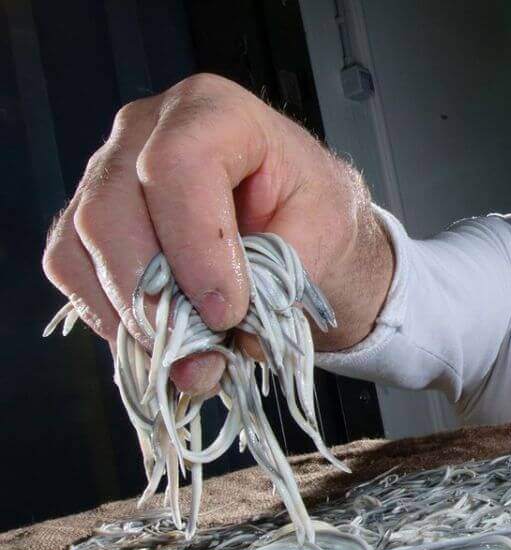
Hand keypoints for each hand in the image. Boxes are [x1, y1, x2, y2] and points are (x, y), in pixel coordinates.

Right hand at [43, 74, 393, 394]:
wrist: (302, 222)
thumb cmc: (313, 212)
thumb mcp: (326, 235)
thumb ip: (284, 281)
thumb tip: (242, 340)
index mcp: (216, 112)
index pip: (178, 165)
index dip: (195, 245)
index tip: (228, 310)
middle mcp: (146, 128)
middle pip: (113, 209)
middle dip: (154, 296)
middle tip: (203, 353)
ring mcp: (108, 170)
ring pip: (84, 244)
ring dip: (132, 317)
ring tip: (191, 362)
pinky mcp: (88, 218)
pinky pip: (71, 268)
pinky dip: (111, 317)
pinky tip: (159, 343)